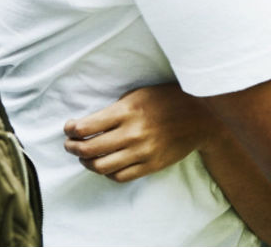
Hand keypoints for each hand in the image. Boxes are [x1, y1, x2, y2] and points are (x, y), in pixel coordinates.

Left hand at [63, 83, 216, 182]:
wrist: (201, 117)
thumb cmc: (168, 100)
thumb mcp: (140, 94)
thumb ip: (115, 109)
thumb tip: (88, 124)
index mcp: (128, 110)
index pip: (87, 126)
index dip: (71, 130)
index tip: (69, 128)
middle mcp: (133, 132)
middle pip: (89, 149)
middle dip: (73, 148)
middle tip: (70, 145)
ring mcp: (142, 151)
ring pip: (101, 166)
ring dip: (87, 162)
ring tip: (85, 156)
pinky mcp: (151, 165)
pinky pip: (120, 176)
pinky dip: (107, 173)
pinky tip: (106, 165)